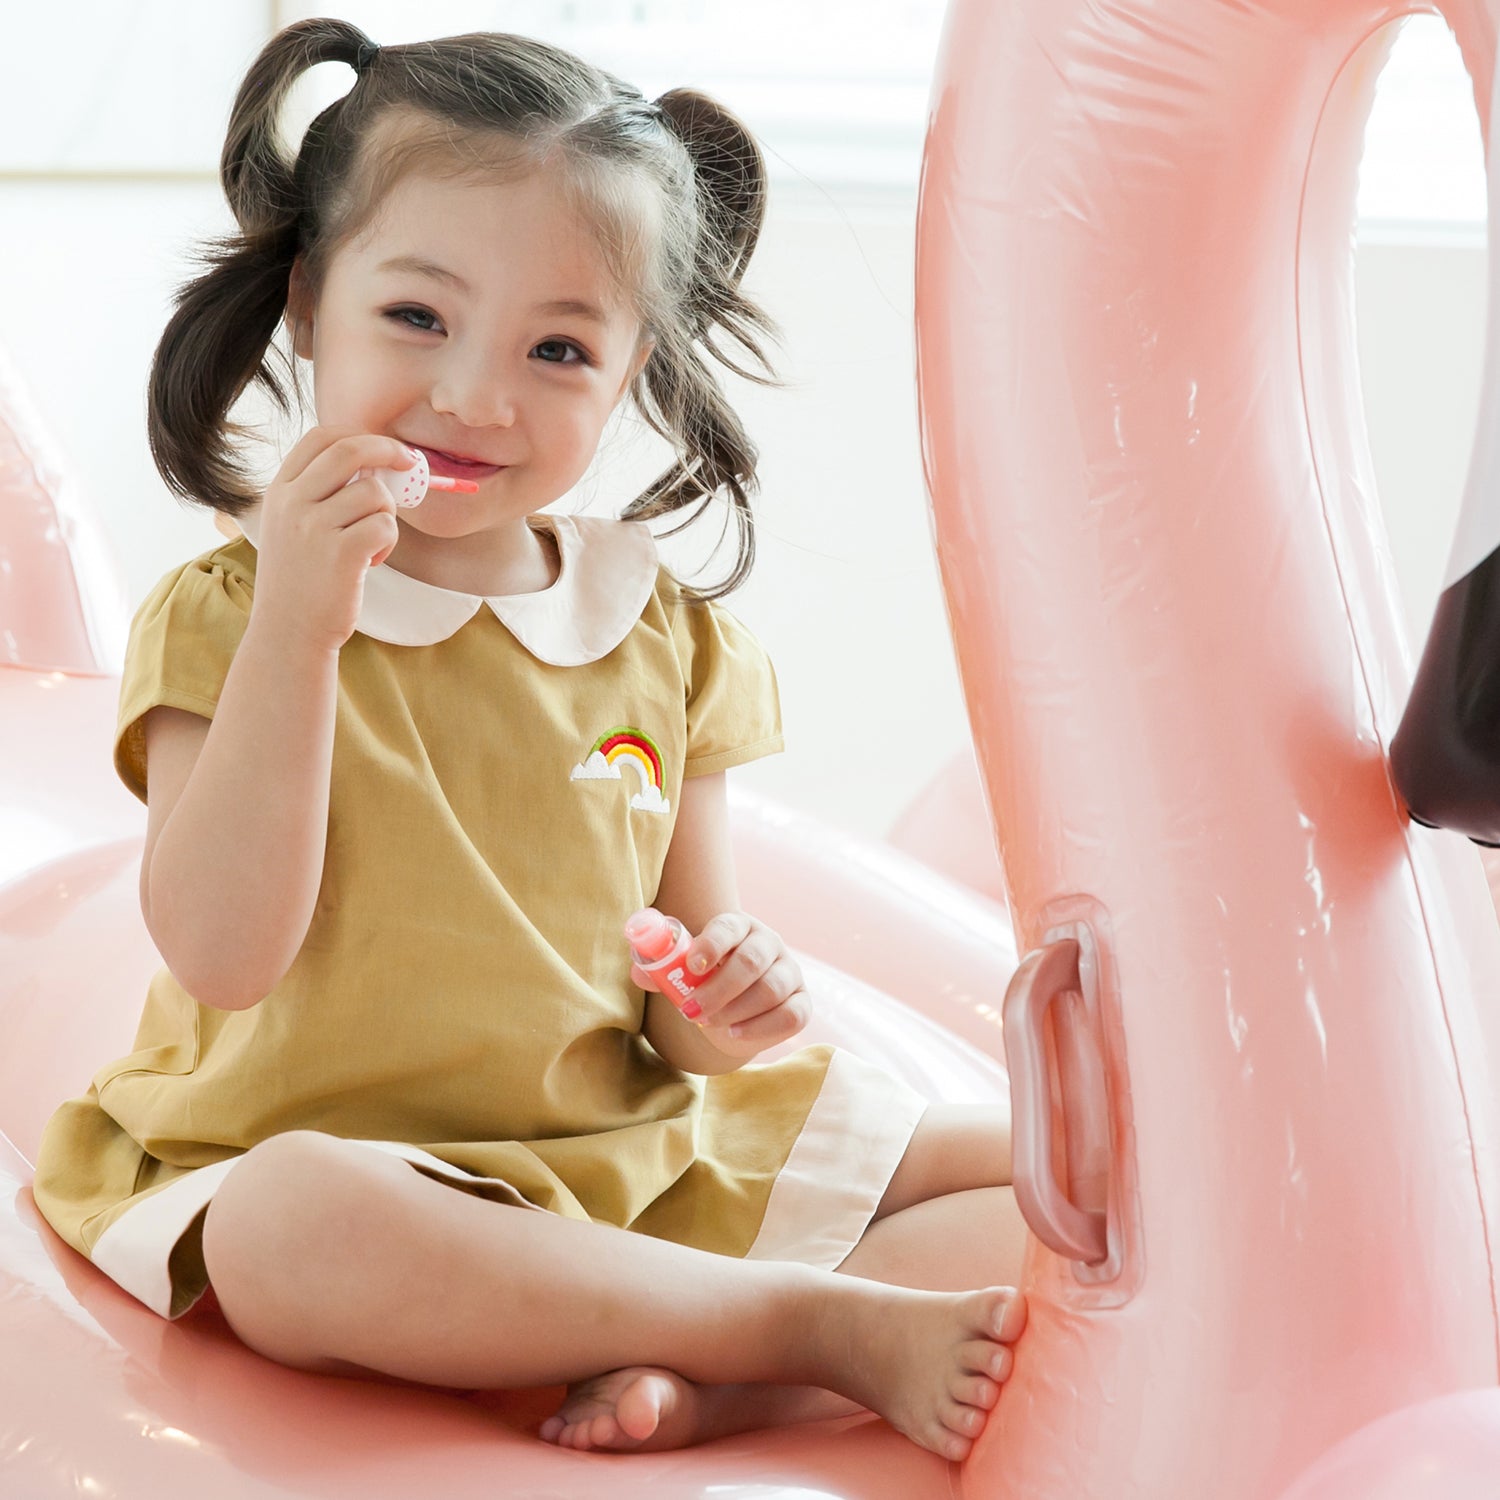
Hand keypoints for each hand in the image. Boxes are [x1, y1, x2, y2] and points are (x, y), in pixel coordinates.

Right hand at [250, 427, 416, 652]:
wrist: (289, 631)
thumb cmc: (301, 580)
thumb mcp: (293, 528)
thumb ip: (321, 495)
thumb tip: (378, 466)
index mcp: (280, 491)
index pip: (321, 437)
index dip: (360, 435)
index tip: (384, 448)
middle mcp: (293, 503)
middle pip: (350, 449)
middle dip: (389, 451)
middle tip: (410, 465)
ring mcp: (314, 527)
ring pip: (375, 492)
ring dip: (388, 514)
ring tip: (373, 543)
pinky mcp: (341, 553)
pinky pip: (385, 525)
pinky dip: (389, 540)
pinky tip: (372, 560)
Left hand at [634, 912, 809, 1059]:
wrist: (733, 1010)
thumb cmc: (705, 981)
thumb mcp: (683, 973)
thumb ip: (661, 971)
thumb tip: (639, 972)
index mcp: (738, 926)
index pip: (728, 927)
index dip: (712, 944)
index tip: (692, 965)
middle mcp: (768, 943)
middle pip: (751, 960)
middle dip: (719, 989)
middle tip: (692, 1011)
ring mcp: (790, 972)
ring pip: (771, 989)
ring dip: (735, 1011)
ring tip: (709, 1023)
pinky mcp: (802, 1002)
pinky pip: (791, 1015)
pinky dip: (760, 1028)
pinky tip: (734, 1033)